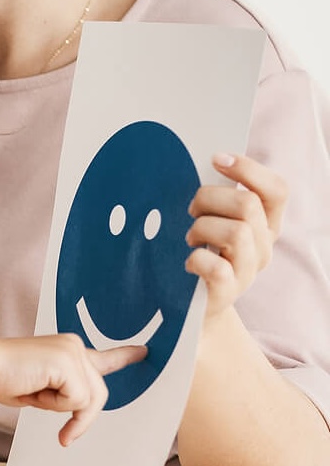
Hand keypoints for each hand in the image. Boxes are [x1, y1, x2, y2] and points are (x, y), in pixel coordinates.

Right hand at [0, 336, 145, 445]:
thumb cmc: (2, 377)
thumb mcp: (41, 389)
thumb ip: (64, 392)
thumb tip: (80, 409)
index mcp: (68, 350)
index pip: (103, 357)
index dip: (124, 356)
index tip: (145, 352)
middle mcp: (76, 346)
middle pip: (98, 394)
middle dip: (82, 417)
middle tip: (65, 434)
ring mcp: (74, 353)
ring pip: (88, 399)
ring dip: (60, 408)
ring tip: (34, 396)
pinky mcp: (68, 364)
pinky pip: (76, 400)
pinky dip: (54, 405)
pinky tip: (34, 390)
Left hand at [185, 153, 287, 317]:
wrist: (195, 305)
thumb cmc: (202, 251)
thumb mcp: (216, 220)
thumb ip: (219, 197)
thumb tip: (209, 160)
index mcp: (266, 224)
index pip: (276, 190)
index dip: (249, 169)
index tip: (217, 159)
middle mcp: (264, 246)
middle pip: (247, 204)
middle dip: (210, 198)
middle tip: (192, 211)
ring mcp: (248, 271)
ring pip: (236, 232)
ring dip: (202, 228)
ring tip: (191, 238)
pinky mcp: (228, 291)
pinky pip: (218, 267)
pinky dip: (197, 259)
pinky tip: (189, 261)